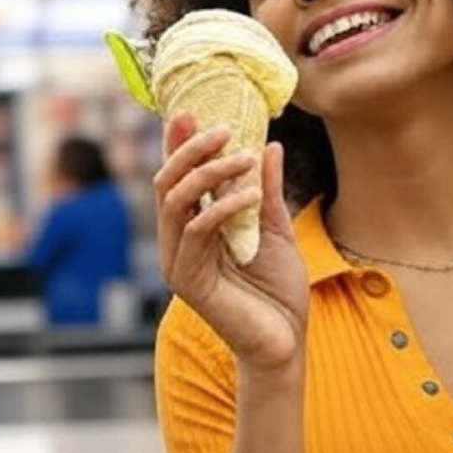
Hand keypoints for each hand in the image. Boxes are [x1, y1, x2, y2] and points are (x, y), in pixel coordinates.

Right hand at [154, 113, 309, 373]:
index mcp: (195, 226)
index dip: (180, 144)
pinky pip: (196, 231)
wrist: (284, 341)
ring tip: (242, 157)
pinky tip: (250, 195)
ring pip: (176, 200)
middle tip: (222, 127)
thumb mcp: (276, 229)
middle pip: (168, 181)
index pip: (180, 176)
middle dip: (191, 149)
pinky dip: (221, 206)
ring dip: (209, 172)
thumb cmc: (278, 291)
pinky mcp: (187, 279)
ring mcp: (178, 260)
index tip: (190, 111)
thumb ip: (267, 190)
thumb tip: (268, 145)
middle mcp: (178, 240)